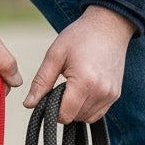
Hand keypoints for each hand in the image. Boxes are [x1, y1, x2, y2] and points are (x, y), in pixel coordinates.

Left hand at [23, 6, 135, 123]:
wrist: (109, 26)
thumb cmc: (80, 36)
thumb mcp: (55, 55)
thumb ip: (41, 82)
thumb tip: (28, 104)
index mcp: (84, 82)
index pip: (64, 115)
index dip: (52, 109)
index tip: (50, 94)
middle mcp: (100, 92)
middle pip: (74, 118)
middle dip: (64, 107)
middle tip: (62, 86)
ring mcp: (110, 95)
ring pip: (86, 118)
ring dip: (75, 109)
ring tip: (73, 86)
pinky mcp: (115, 95)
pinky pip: (97, 114)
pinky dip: (87, 108)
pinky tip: (83, 91)